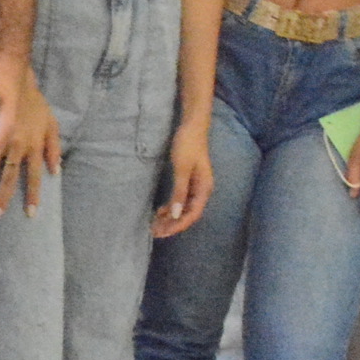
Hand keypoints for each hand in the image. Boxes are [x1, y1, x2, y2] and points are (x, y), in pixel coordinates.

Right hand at [0, 67, 59, 215]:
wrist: (17, 75)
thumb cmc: (33, 97)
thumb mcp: (52, 124)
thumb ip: (54, 148)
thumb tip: (56, 171)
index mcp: (34, 147)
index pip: (33, 176)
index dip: (32, 195)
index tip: (30, 214)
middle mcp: (20, 147)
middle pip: (9, 177)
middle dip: (1, 197)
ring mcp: (7, 139)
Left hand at [153, 118, 213, 236]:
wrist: (192, 126)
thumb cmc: (188, 145)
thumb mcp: (182, 169)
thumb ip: (179, 191)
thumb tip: (176, 214)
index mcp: (204, 189)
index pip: (192, 214)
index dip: (178, 225)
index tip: (163, 232)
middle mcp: (202, 191)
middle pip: (188, 214)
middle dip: (172, 224)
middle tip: (155, 233)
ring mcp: (196, 186)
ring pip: (183, 208)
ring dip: (170, 217)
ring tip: (155, 225)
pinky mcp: (189, 181)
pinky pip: (180, 199)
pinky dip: (171, 207)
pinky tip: (160, 211)